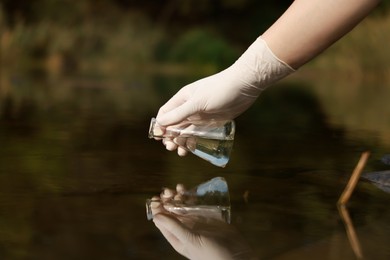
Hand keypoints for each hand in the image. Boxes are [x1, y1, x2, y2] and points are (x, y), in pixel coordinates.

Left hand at [149, 185, 256, 259]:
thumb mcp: (190, 241)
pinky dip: (193, 196)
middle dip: (169, 200)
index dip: (158, 210)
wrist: (237, 257)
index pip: (163, 222)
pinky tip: (191, 190)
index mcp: (177, 238)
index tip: (156, 199)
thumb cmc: (211, 254)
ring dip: (180, 196)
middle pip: (172, 211)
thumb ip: (175, 227)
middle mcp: (185, 228)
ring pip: (184, 206)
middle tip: (169, 191)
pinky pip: (198, 204)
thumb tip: (155, 216)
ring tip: (179, 187)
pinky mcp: (209, 215)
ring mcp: (197, 221)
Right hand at [156, 37, 293, 154]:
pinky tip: (192, 148)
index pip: (165, 113)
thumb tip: (160, 123)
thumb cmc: (219, 90)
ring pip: (186, 131)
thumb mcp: (197, 102)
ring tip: (181, 152)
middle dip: (170, 137)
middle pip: (174, 125)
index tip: (159, 138)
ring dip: (181, 141)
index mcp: (183, 99)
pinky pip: (199, 134)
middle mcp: (190, 108)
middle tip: (171, 147)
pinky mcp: (212, 122)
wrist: (244, 86)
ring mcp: (200, 116)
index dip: (160, 125)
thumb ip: (179, 114)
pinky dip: (193, 141)